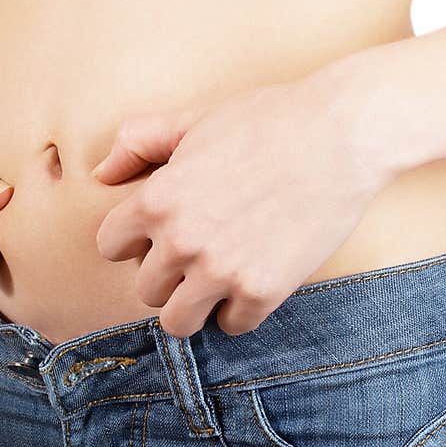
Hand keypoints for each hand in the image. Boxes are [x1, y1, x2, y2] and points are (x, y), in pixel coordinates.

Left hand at [92, 74, 394, 336]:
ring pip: (179, 323)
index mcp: (156, 200)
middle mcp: (182, 242)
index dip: (134, 241)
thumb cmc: (269, 120)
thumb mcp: (195, 120)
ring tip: (215, 285)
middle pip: (146, 291)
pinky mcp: (263, 292)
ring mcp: (222, 271)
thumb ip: (140, 142)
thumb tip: (101, 173)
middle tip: (198, 258)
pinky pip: (233, 326)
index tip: (159, 235)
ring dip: (195, 307)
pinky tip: (255, 283)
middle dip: (168, 277)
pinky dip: (242, 311)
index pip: (111, 247)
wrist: (343, 135)